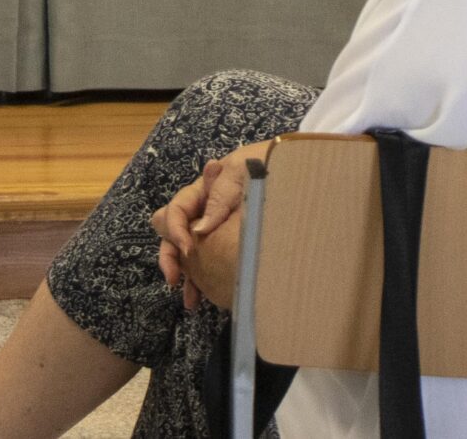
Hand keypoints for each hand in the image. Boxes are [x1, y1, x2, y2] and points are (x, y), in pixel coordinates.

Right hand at [150, 146, 261, 310]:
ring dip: (186, 273)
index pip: (177, 209)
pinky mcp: (230, 245)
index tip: (187, 250)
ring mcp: (217, 229)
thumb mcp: (240, 173)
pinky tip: (201, 299)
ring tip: (190, 300)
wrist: (295, 171)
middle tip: (173, 277)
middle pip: (176, 232)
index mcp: (204, 191)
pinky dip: (203, 280)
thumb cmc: (266, 166)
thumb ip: (219, 198)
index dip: (175, 229)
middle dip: (171, 255)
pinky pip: (209, 262)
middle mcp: (206, 211)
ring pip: (191, 252)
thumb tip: (200, 230)